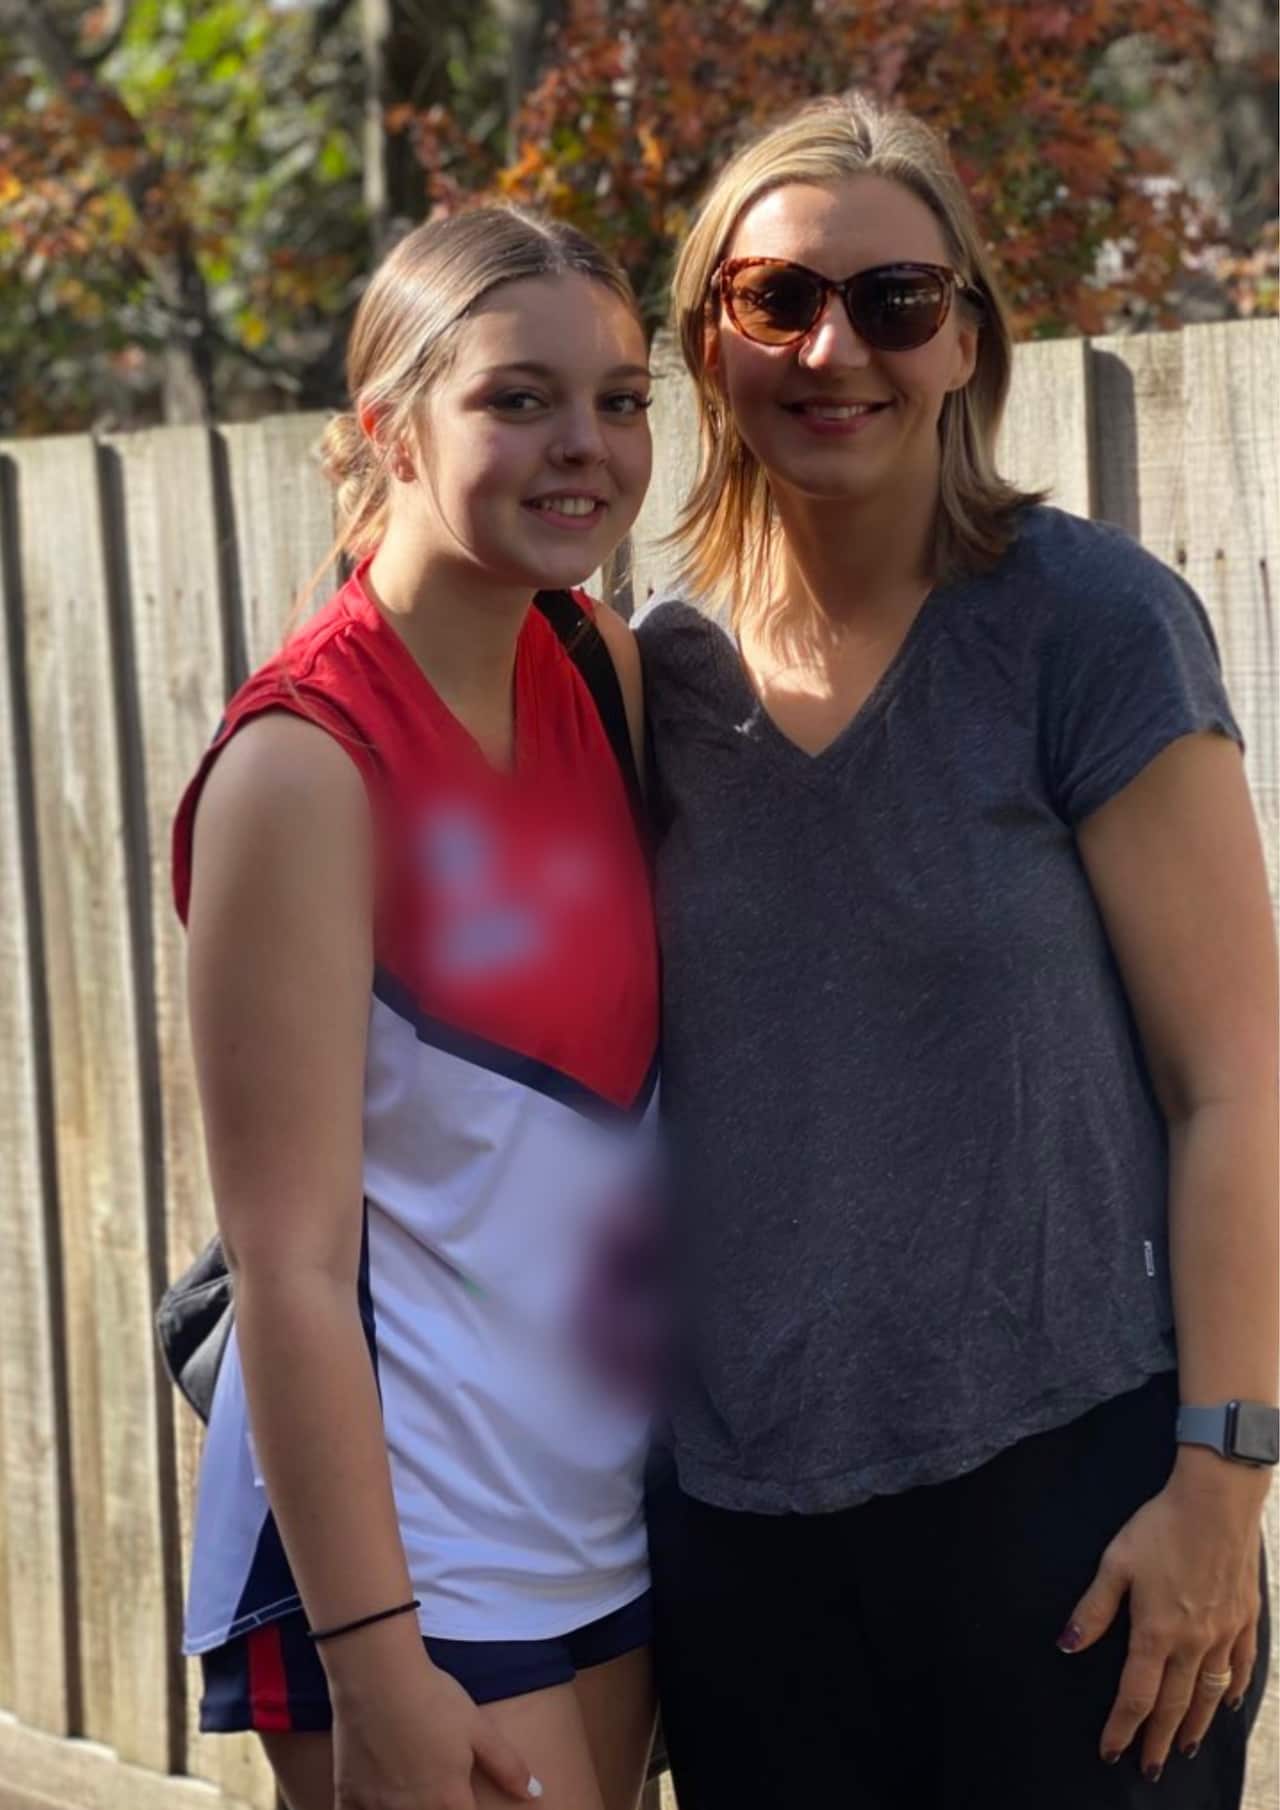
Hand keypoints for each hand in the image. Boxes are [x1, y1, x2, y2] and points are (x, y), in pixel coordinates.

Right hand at [332, 1658, 541, 1809]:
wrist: (378, 1676)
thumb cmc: (433, 1699)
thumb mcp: (478, 1728)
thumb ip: (508, 1766)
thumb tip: (536, 1793)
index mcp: (449, 1801)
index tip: (465, 1804)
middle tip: (439, 1799)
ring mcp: (378, 1808)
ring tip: (412, 1801)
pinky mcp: (348, 1796)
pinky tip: (373, 1804)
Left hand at [1058, 1451, 1266, 1780]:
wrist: (1217, 1501)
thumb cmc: (1161, 1527)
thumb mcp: (1116, 1562)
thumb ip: (1093, 1609)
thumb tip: (1067, 1645)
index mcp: (1156, 1631)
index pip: (1136, 1695)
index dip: (1122, 1727)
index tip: (1111, 1752)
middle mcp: (1193, 1642)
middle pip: (1174, 1705)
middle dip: (1158, 1740)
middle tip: (1151, 1770)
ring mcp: (1223, 1633)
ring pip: (1209, 1693)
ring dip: (1195, 1724)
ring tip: (1184, 1747)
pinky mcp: (1244, 1618)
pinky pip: (1240, 1666)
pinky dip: (1233, 1690)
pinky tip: (1227, 1703)